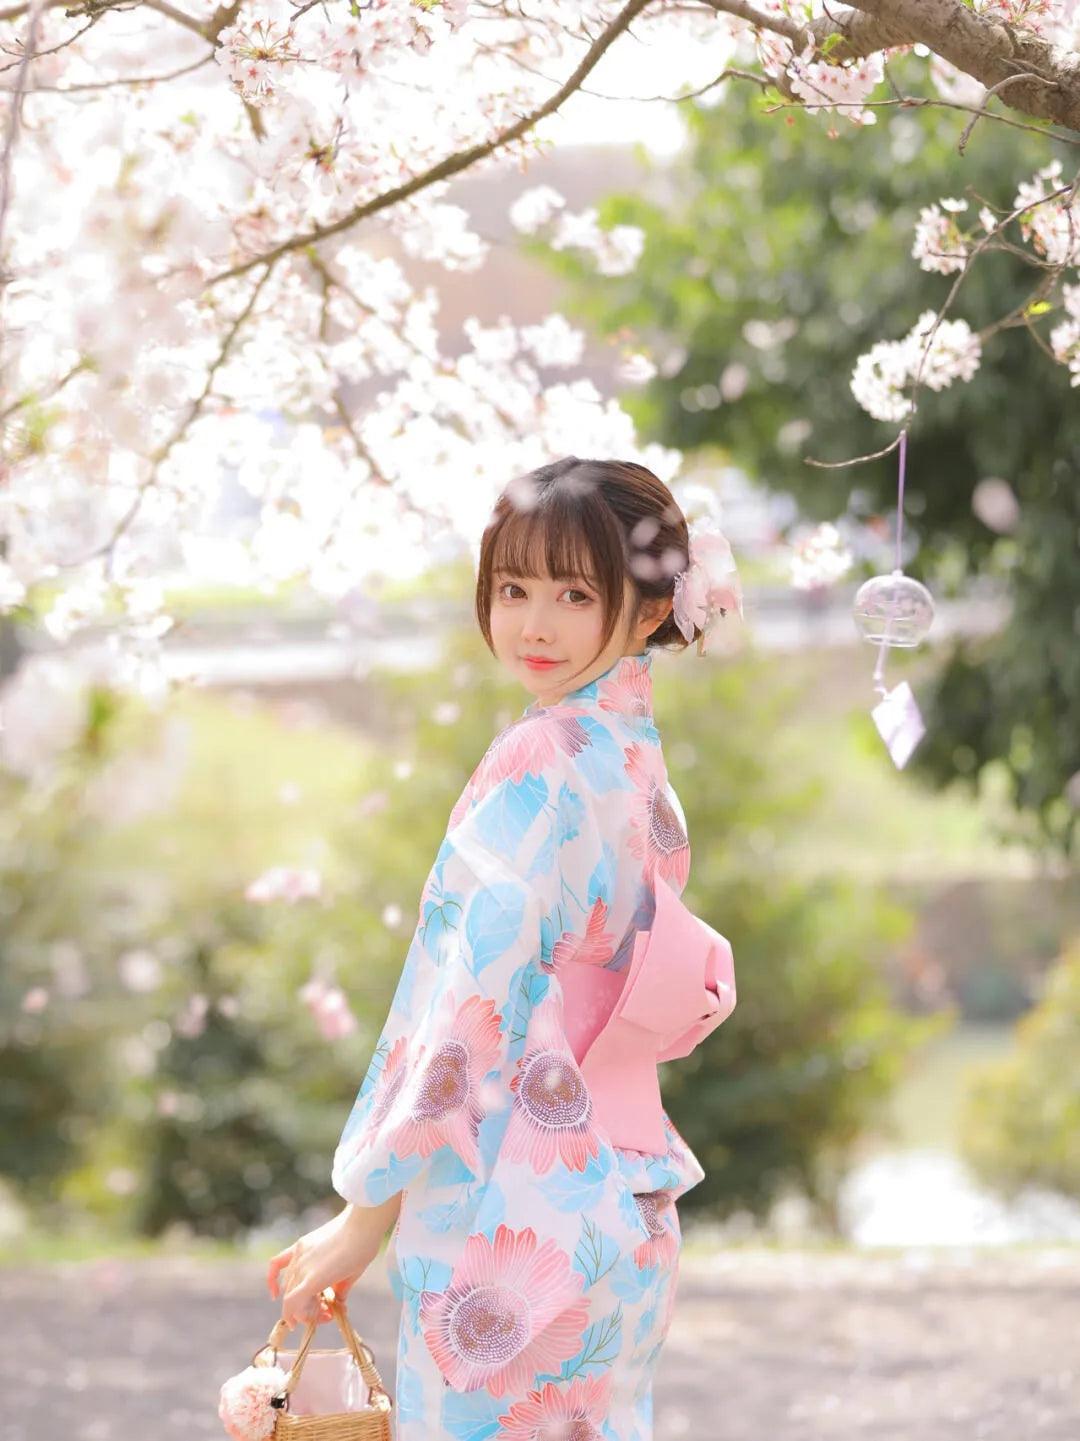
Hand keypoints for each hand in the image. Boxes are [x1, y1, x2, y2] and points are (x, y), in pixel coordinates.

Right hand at [267, 1205, 383, 1330]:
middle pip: (292, 1298)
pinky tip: (275, 1291)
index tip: (315, 1322)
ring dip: (299, 1297)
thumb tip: (335, 1304)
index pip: (292, 1306)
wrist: (362, 1221)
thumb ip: (339, 1294)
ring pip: (288, 1285)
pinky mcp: (301, 1244)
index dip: (299, 1318)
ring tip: (319, 1300)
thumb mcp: (352, 1278)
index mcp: (315, 1279)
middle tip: (326, 1312)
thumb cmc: (362, 1249)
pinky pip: (278, 1263)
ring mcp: (299, 1254)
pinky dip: (273, 1279)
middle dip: (307, 1310)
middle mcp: (302, 1268)